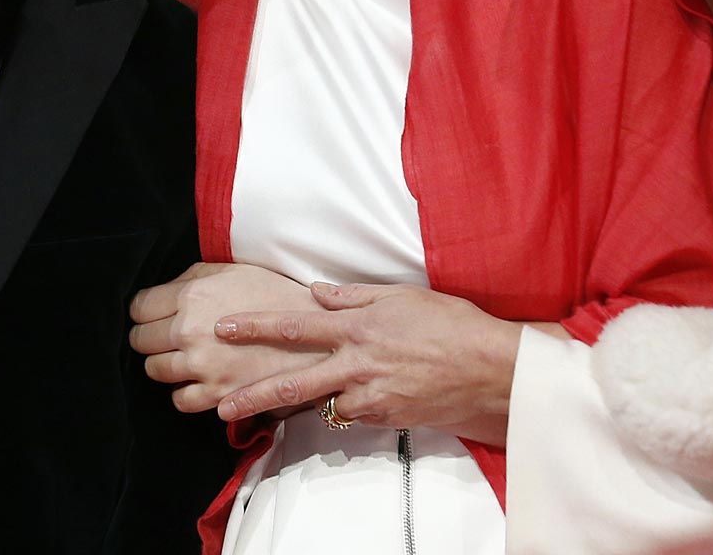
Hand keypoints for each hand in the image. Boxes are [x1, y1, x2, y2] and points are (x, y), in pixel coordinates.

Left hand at [128, 262, 317, 413]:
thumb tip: (163, 292)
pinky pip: (179, 400)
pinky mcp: (217, 395)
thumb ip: (192, 279)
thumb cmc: (274, 296)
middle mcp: (190, 332)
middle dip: (149, 336)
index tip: (150, 313)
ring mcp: (202, 367)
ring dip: (164, 363)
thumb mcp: (231, 271)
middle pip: (141, 340)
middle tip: (164, 335)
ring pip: (155, 371)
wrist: (314, 334)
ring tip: (182, 356)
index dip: (143, 310)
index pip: (139, 307)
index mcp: (192, 296)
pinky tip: (197, 379)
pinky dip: (184, 391)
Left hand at [213, 282, 524, 442]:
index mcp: (357, 328)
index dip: (255, 327)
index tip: (224, 328)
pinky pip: (355, 413)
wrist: (490, 370)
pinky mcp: (387, 419)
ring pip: (325, 403)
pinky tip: (357, 395)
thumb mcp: (400, 295)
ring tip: (288, 400)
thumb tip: (316, 292)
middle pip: (293, 384)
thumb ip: (353, 296)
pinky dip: (348, 405)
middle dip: (253, 396)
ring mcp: (371, 397)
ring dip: (310, 400)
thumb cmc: (450, 324)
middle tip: (222, 405)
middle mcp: (357, 365)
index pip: (294, 327)